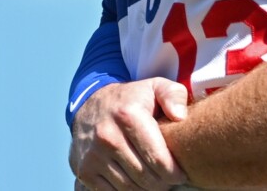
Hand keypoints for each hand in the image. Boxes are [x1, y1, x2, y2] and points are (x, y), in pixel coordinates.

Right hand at [70, 78, 188, 189]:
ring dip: (147, 189)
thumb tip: (181, 117)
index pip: (156, 157)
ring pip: (129, 188)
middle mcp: (108, 137)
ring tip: (157, 181)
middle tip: (171, 179)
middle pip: (144, 176)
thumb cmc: (131, 99)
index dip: (173, 172)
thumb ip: (174, 95)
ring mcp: (93, 156)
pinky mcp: (84, 170)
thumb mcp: (155, 86)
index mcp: (128, 116)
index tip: (181, 175)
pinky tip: (138, 184)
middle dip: (163, 182)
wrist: (90, 104)